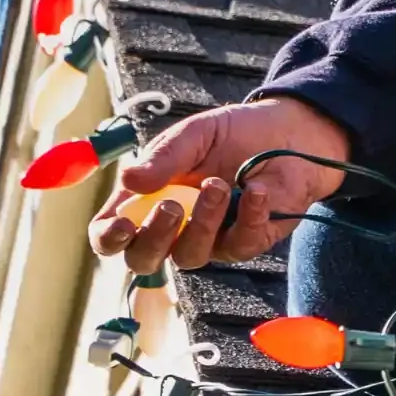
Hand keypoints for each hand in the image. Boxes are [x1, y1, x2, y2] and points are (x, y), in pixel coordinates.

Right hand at [87, 97, 350, 270]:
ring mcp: (209, 240)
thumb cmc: (232, 135)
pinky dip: (248, 217)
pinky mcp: (246, 242)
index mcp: (146, 201)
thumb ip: (163, 158)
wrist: (287, 134)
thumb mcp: (193, 136)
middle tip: (171, 205)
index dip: (108, 237)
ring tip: (218, 184)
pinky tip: (256, 190)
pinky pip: (240, 245)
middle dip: (153, 237)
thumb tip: (128, 180)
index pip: (111, 235)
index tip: (121, 223)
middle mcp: (172, 229)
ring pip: (191, 255)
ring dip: (203, 221)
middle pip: (143, 260)